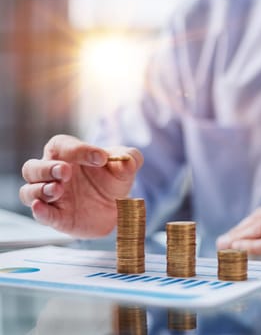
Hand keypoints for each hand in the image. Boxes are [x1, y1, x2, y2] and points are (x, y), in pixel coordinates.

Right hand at [19, 135, 142, 237]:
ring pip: (29, 191)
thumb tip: (128, 161)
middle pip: (32, 168)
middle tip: (65, 171)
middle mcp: (53, 173)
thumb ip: (130, 158)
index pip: (62, 145)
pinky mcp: (56, 217)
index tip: (102, 157)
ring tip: (58, 190)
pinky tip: (40, 207)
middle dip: (46, 168)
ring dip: (40, 190)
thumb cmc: (114, 178)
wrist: (118, 205)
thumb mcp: (126, 165)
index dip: (78, 149)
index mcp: (68, 154)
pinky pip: (40, 214)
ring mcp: (52, 197)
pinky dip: (39, 211)